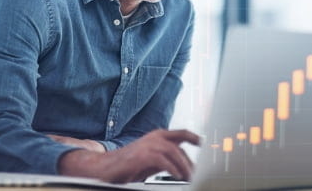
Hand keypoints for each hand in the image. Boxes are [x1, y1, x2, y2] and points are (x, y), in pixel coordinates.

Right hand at [57, 129, 199, 183]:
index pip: (181, 134)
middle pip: (180, 147)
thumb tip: (184, 167)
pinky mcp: (143, 155)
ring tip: (189, 178)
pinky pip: (163, 161)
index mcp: (157, 136)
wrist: (105, 167)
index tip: (206, 144)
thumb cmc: (128, 164)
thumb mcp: (151, 160)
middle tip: (197, 175)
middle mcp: (154, 137)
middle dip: (190, 162)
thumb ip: (166, 159)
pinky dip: (172, 169)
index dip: (195, 137)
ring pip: (174, 153)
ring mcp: (148, 144)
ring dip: (183, 167)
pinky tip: (176, 176)